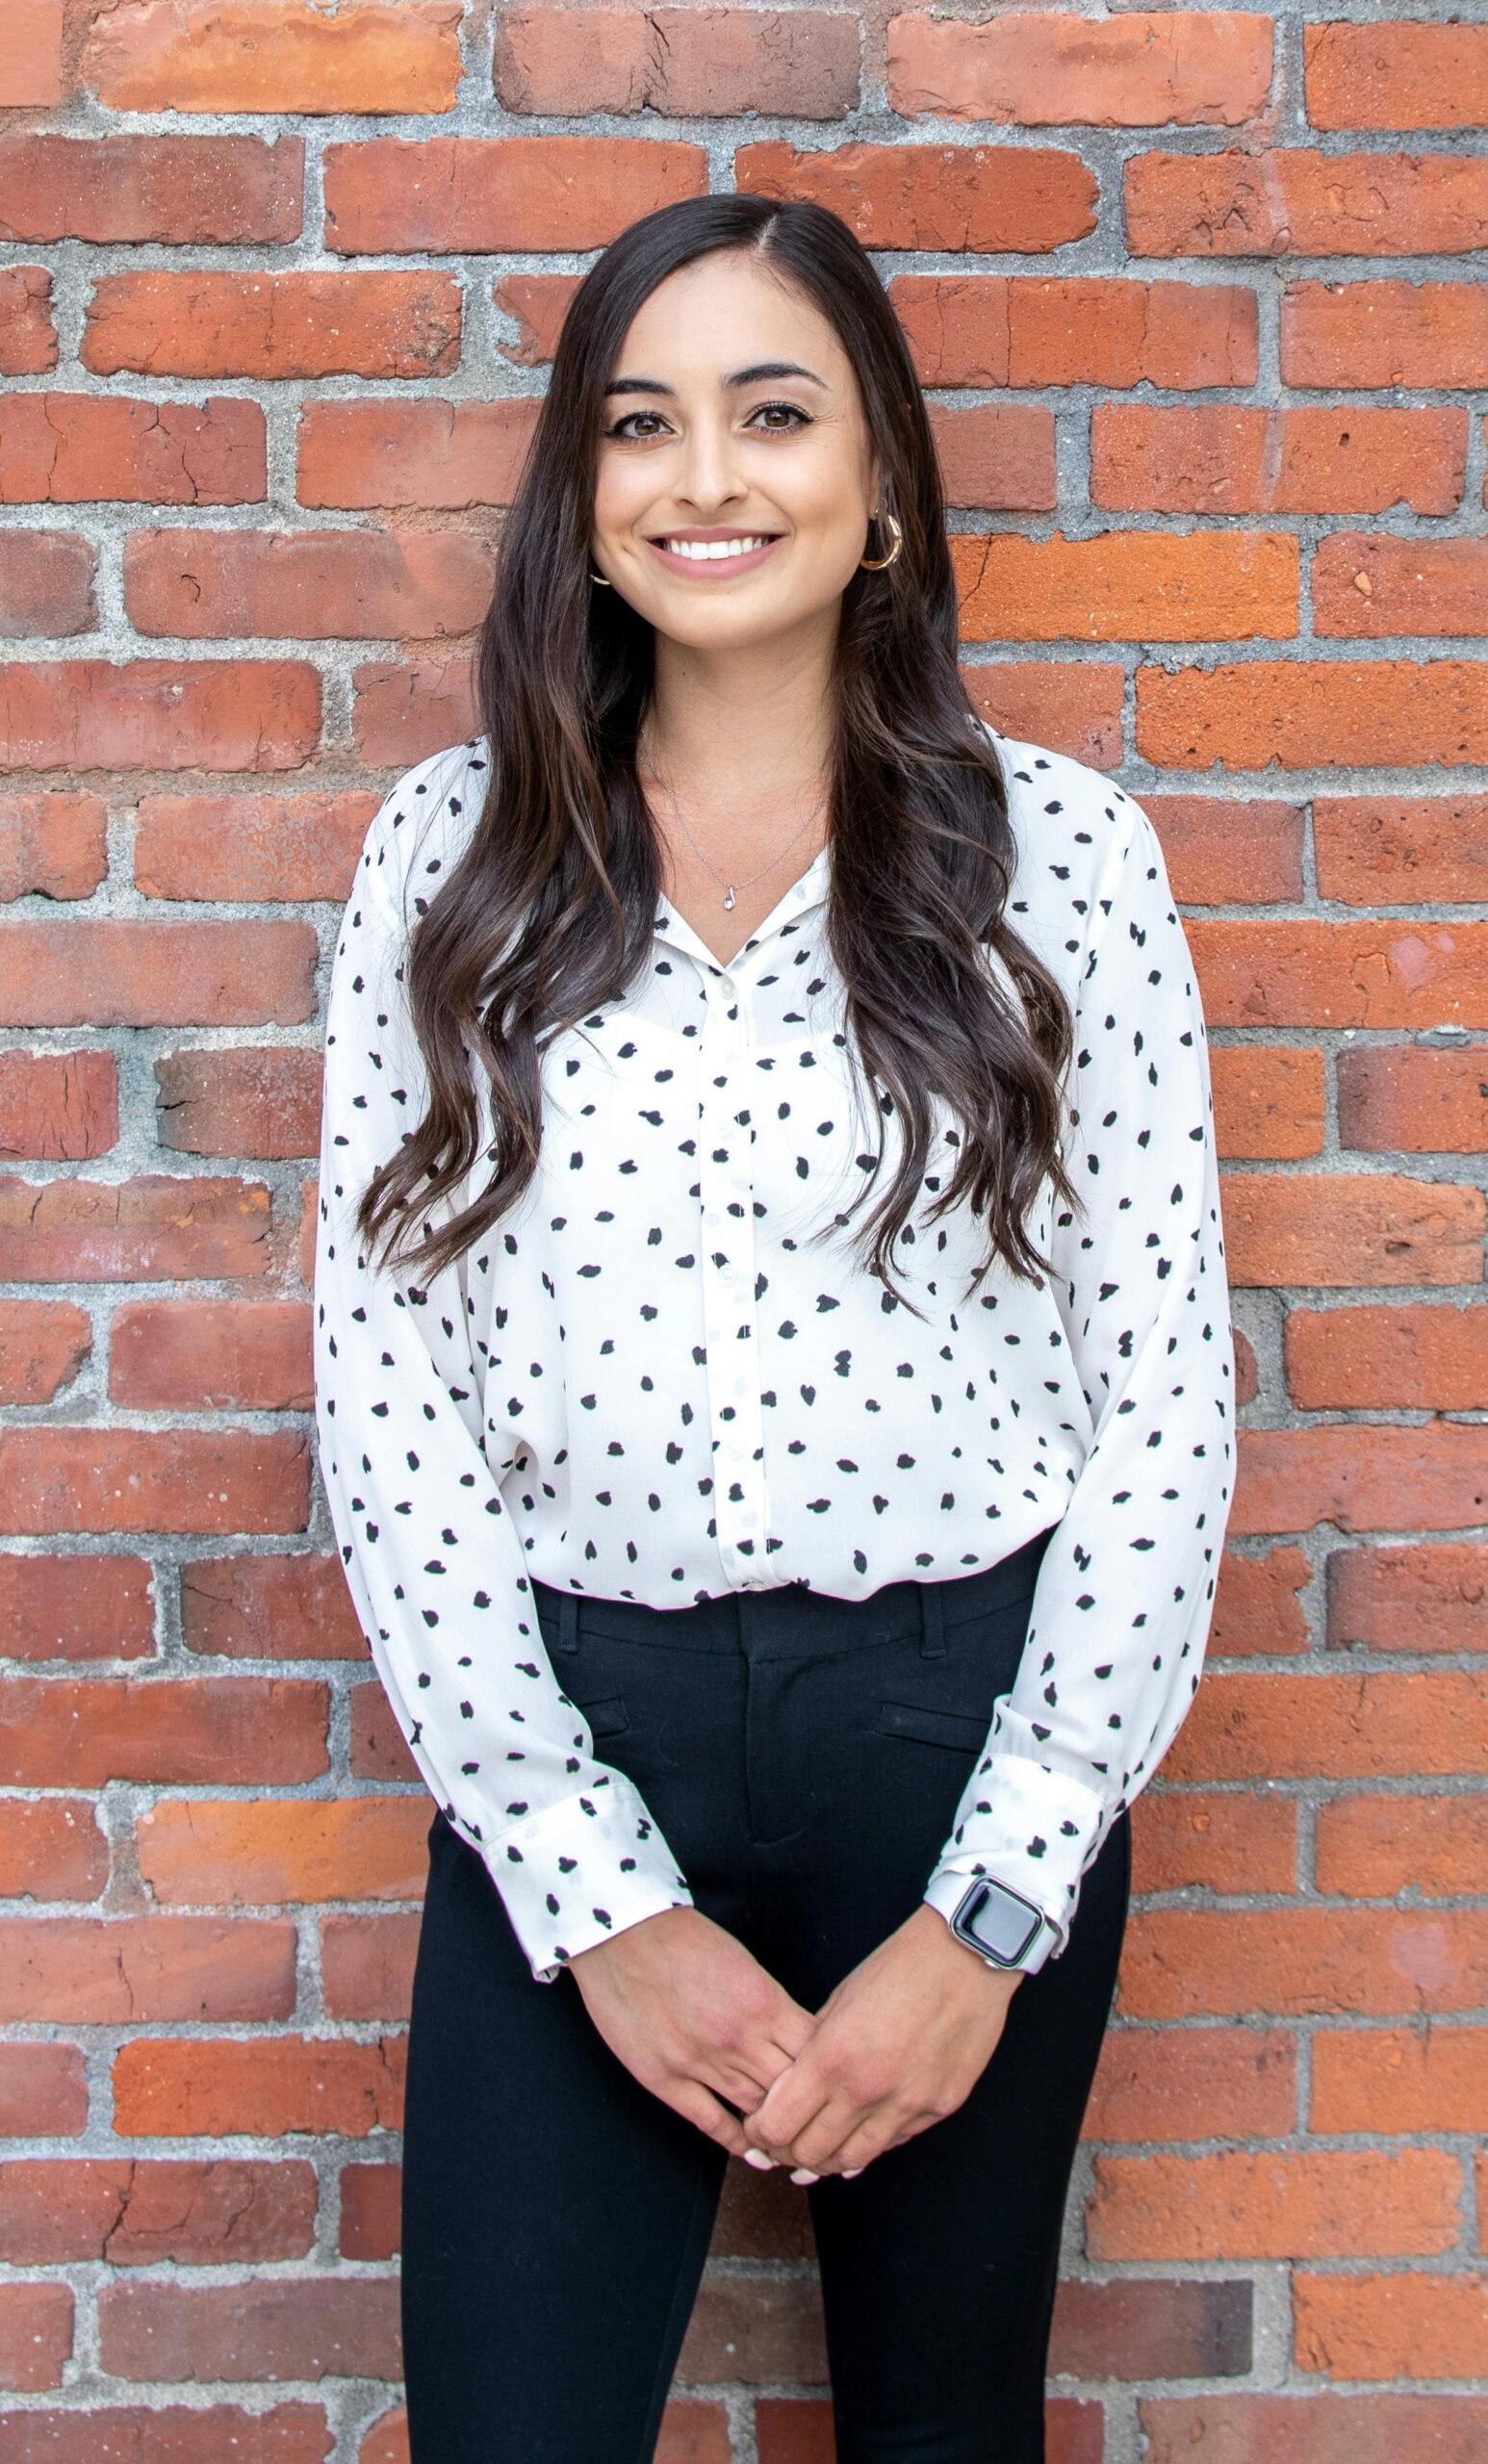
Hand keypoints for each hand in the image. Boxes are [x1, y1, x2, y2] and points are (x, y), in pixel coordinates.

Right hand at [568, 1905, 818, 2159]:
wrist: (621, 1933)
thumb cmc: (684, 1939)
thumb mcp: (743, 1962)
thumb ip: (769, 2004)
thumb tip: (793, 2037)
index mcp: (764, 2003)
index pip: (814, 2054)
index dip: (828, 2073)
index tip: (832, 2083)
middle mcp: (739, 2038)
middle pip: (791, 2090)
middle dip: (808, 2108)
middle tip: (817, 2121)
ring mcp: (701, 2062)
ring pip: (756, 2112)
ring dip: (775, 2128)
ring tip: (789, 2140)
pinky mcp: (665, 2079)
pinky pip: (711, 2123)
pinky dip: (737, 2142)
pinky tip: (750, 2150)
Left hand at [740, 1903, 1022, 2179]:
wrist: (963, 1957)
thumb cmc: (897, 1969)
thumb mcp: (839, 2002)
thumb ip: (815, 2049)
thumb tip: (797, 2086)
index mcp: (831, 2058)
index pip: (778, 2125)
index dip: (760, 2135)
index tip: (756, 2132)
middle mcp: (866, 2091)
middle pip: (810, 2153)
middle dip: (787, 2155)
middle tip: (781, 2149)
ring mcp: (906, 2105)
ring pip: (853, 2161)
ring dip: (828, 2162)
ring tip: (817, 2156)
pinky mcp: (939, 2108)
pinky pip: (894, 2142)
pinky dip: (871, 2145)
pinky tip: (860, 2138)